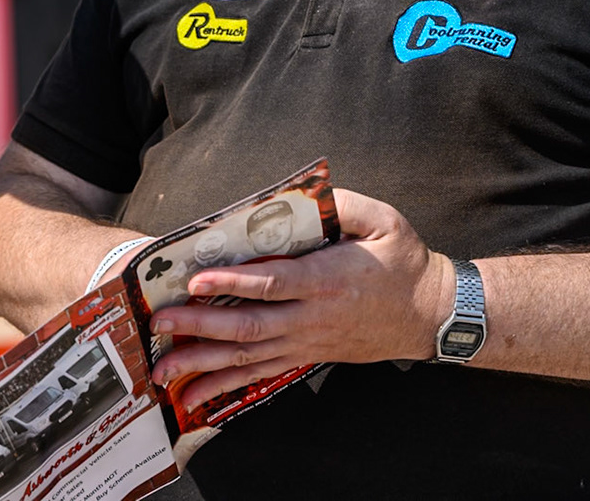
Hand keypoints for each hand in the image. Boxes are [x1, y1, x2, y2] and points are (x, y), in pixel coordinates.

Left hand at [148, 190, 453, 408]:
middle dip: (200, 327)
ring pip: (248, 357)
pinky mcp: (306, 355)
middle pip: (249, 326)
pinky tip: (197, 396)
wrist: (430, 313)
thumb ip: (342, 204)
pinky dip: (227, 385)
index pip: (273, 284)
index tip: (197, 282)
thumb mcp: (382, 219)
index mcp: (326, 279)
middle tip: (159, 323)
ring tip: (163, 370)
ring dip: (204, 363)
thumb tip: (301, 193)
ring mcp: (307, 341)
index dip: (233, 284)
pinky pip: (260, 373)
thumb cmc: (403, 262)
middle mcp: (312, 317)